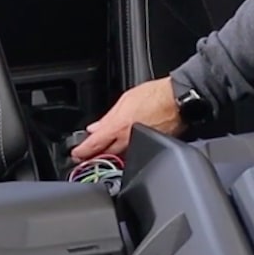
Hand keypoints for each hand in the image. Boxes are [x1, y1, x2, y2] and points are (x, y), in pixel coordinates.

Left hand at [70, 77, 184, 159]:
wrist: (178, 100)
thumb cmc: (155, 95)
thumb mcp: (125, 100)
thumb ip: (108, 117)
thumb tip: (95, 127)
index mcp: (118, 127)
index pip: (94, 145)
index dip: (82, 152)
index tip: (75, 155)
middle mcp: (128, 140)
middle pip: (105, 155)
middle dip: (94, 158)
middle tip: (85, 158)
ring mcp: (140, 146)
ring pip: (120, 157)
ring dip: (109, 157)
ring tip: (102, 156)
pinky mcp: (151, 148)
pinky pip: (134, 154)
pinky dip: (126, 153)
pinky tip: (124, 151)